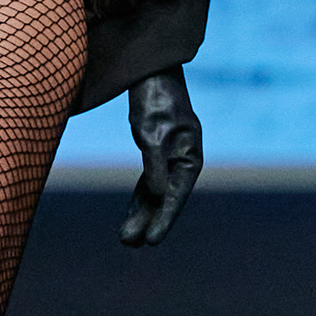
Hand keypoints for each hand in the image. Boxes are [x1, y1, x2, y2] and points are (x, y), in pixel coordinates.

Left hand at [120, 66, 202, 247]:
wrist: (151, 71)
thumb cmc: (155, 100)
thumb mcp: (151, 133)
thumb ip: (154, 165)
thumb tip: (156, 195)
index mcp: (189, 157)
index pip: (175, 196)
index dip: (162, 220)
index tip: (150, 242)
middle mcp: (184, 160)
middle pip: (164, 198)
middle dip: (147, 221)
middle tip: (128, 244)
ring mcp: (171, 156)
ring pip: (155, 192)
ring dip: (141, 213)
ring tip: (125, 239)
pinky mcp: (157, 151)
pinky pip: (148, 181)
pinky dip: (139, 197)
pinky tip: (131, 212)